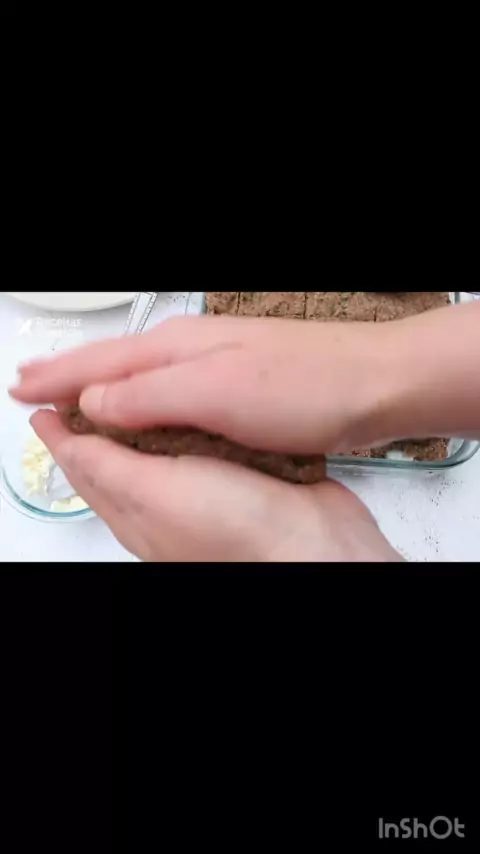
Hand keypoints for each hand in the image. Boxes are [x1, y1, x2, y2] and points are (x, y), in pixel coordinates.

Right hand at [11, 314, 388, 454]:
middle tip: (28, 382)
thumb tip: (94, 403)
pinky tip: (141, 406)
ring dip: (99, 385)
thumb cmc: (306, 386)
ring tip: (70, 392)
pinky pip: (169, 390)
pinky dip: (140, 398)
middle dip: (66, 374)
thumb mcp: (216, 394)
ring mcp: (214, 363)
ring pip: (138, 375)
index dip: (55, 380)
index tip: (20, 389)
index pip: (96, 365)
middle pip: (110, 362)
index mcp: (175, 349)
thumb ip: (150, 397)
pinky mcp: (235, 383)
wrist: (375, 383)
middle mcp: (189, 349)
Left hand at [29, 409, 401, 562]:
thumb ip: (108, 466)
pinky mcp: (239, 477)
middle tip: (83, 400)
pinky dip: (193, 427)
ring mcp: (204, 490)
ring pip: (162, 450)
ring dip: (145, 423)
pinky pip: (206, 448)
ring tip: (128, 401)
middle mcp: (167, 504)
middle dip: (98, 428)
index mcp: (136, 512)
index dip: (63, 435)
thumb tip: (65, 441)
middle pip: (118, 459)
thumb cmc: (240, 533)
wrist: (316, 545)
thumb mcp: (156, 492)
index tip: (50, 408)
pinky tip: (194, 414)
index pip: (84, 468)